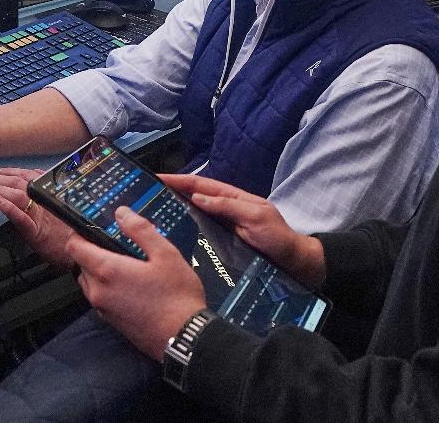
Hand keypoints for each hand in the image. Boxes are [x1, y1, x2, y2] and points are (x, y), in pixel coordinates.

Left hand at [0, 168, 75, 269]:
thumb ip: (49, 201)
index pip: (29, 176)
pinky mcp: (36, 232)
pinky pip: (20, 217)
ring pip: (18, 196)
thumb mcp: (61, 213)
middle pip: (20, 183)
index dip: (12, 172)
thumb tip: (35, 193)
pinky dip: (8, 207)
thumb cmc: (71, 236)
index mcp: (50, 196)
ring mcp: (40, 216)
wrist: (84, 253)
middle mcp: (45, 202)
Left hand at [68, 207, 206, 359]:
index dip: (78, 232)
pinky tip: (131, 284)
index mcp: (107, 270)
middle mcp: (98, 291)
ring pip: (89, 282)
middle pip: (81, 264)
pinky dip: (107, 286)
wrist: (183, 336)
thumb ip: (140, 230)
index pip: (74, 247)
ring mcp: (102, 309)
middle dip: (92, 250)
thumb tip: (120, 212)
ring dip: (99, 269)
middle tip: (116, 242)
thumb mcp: (165, 254)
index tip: (92, 225)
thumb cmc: (176, 293)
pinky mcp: (110, 321)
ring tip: (125, 262)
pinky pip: (99, 297)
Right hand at [165, 174, 325, 288]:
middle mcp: (226, 209)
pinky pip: (201, 231)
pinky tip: (172, 236)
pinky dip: (186, 228)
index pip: (202, 184)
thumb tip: (198, 195)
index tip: (157, 177)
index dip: (180, 180)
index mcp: (234, 198)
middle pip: (195, 196)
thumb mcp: (256, 218)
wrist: (293, 262)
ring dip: (175, 210)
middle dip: (172, 192)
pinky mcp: (223, 242)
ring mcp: (224, 225)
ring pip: (195, 214)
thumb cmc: (278, 238)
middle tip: (146, 195)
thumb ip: (229, 206)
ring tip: (151, 213)